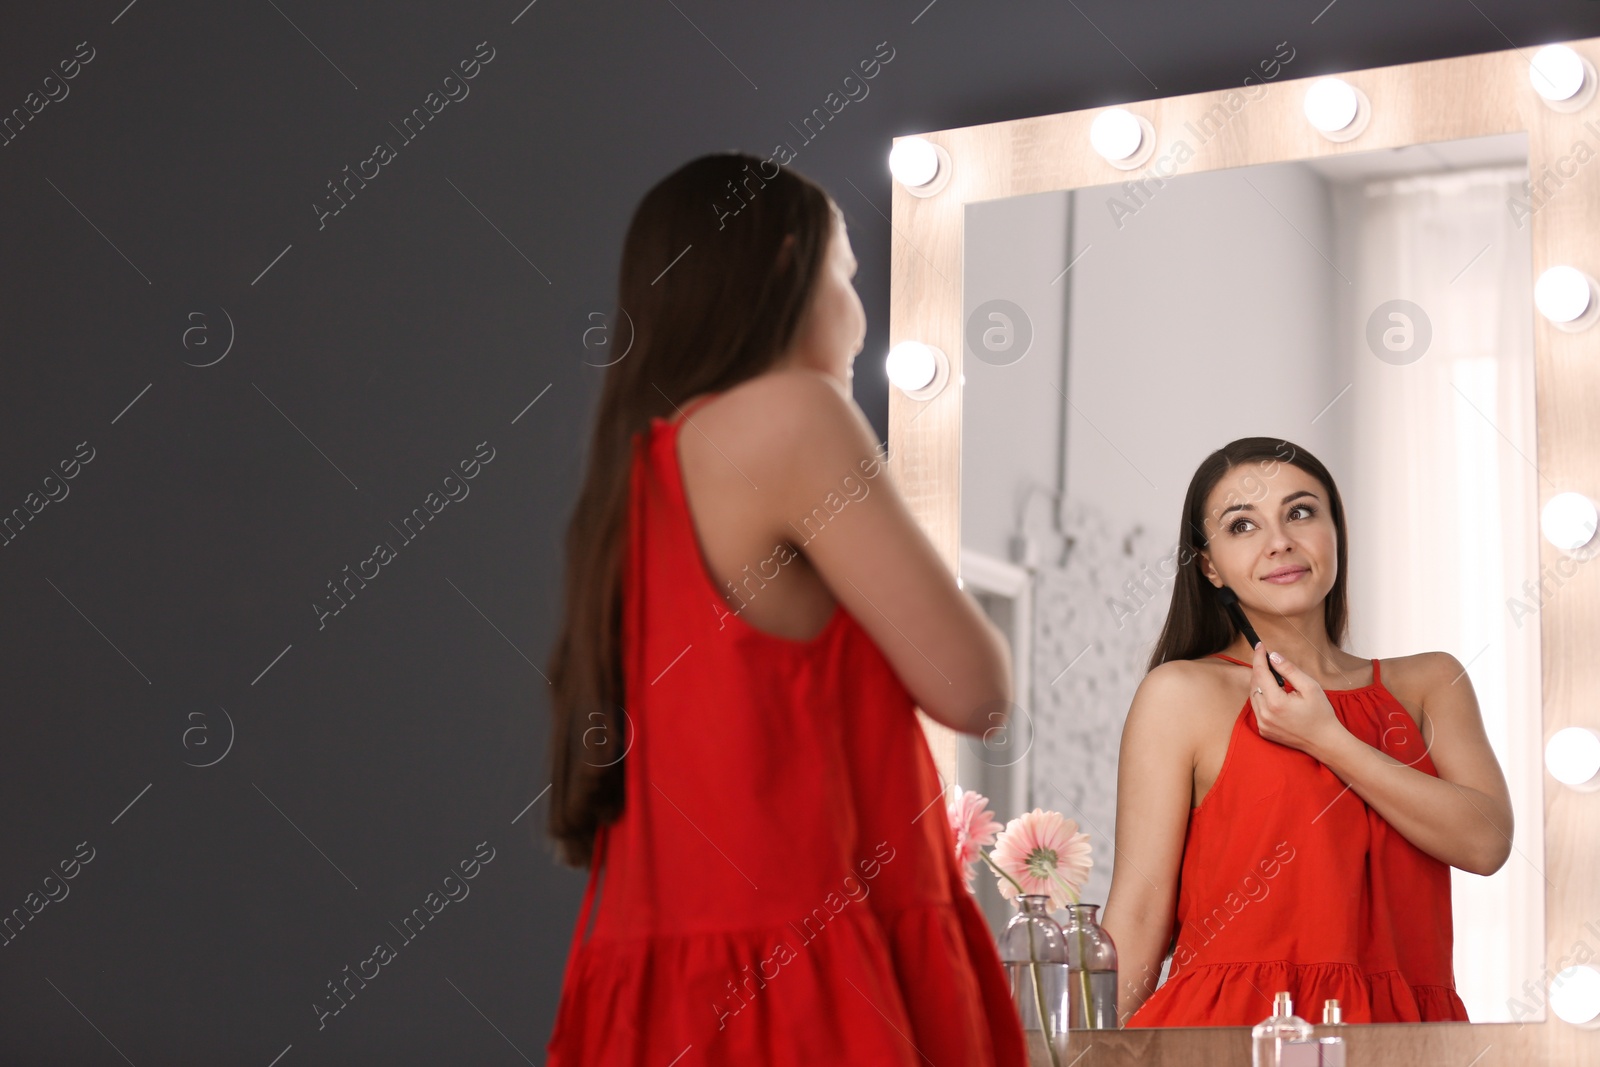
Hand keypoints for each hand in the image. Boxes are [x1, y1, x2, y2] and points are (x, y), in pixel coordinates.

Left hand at [1247, 641, 1346, 758]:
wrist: (1325, 741)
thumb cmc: (1321, 714)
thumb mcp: (1310, 687)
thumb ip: (1289, 670)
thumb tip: (1273, 656)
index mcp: (1275, 703)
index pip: (1260, 673)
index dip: (1259, 657)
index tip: (1260, 646)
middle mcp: (1265, 715)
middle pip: (1254, 684)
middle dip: (1260, 669)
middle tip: (1268, 659)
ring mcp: (1262, 724)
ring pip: (1253, 696)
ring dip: (1259, 683)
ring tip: (1271, 675)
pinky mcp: (1263, 730)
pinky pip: (1256, 709)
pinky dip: (1261, 697)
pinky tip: (1272, 693)